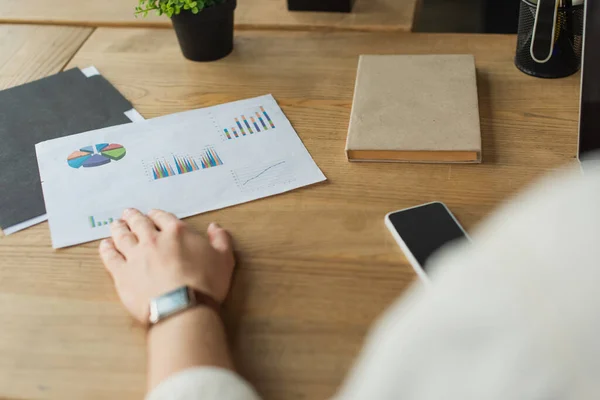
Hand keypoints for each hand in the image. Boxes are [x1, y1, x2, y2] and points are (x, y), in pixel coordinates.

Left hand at [98, 208, 234, 323]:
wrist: (183, 307)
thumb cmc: (206, 284)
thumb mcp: (224, 259)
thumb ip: (220, 240)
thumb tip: (215, 228)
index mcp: (177, 233)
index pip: (163, 218)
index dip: (157, 215)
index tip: (152, 214)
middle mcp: (153, 240)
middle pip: (140, 223)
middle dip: (134, 217)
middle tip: (128, 213)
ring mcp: (136, 256)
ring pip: (122, 237)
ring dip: (118, 228)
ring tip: (115, 225)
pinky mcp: (122, 274)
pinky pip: (111, 257)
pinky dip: (106, 249)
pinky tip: (105, 245)